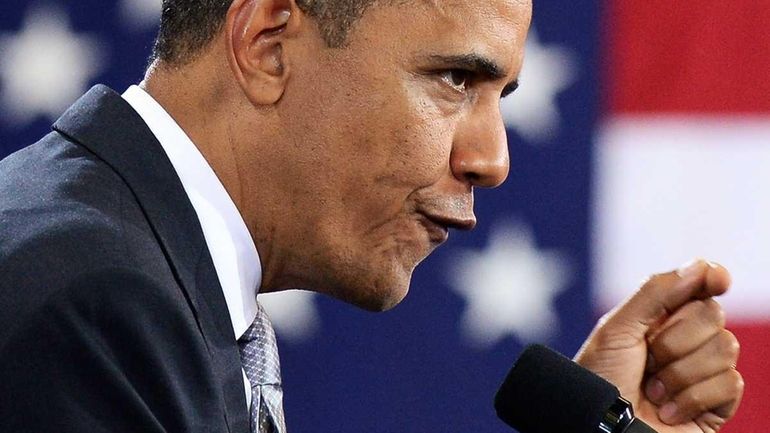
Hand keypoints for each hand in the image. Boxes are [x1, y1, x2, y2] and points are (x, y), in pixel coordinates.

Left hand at [574, 260, 743, 432]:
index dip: (711, 278)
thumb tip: (700, 266)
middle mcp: (685, 341)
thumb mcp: (616, 329)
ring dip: (680, 373)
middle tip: (647, 360)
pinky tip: (668, 410)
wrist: (602, 427)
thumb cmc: (600, 379)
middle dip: (675, 339)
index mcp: (658, 317)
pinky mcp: (715, 405)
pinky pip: (730, 384)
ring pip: (726, 347)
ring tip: (653, 390)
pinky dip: (693, 397)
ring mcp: (702, 372)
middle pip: (713, 314)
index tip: (716, 279)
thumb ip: (655, 292)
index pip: (697, 287)